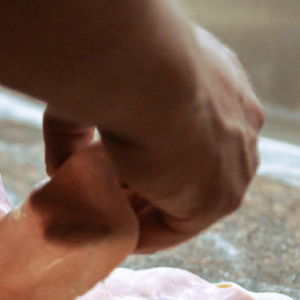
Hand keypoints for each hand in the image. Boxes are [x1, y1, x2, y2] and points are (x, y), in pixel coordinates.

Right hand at [42, 25, 263, 252]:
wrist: (141, 67)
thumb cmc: (115, 63)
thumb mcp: (91, 94)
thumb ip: (76, 132)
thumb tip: (60, 168)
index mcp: (219, 83)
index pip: (191, 131)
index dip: (147, 156)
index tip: (110, 172)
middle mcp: (240, 120)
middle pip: (193, 170)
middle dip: (148, 188)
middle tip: (105, 199)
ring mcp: (236, 161)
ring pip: (187, 201)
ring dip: (145, 213)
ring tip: (104, 220)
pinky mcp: (219, 197)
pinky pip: (177, 228)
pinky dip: (144, 236)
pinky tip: (112, 235)